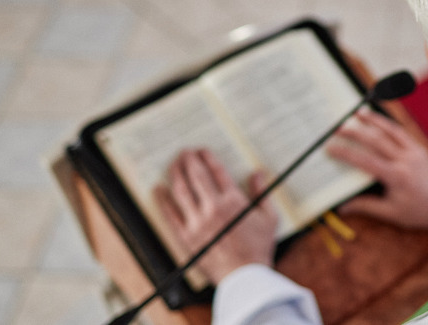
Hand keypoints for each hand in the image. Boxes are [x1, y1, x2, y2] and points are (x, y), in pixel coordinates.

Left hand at [153, 149, 277, 283]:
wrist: (244, 277)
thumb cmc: (259, 249)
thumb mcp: (269, 218)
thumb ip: (262, 193)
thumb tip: (257, 173)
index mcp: (233, 201)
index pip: (217, 171)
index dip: (208, 157)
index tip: (203, 150)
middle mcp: (213, 208)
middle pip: (196, 176)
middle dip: (189, 160)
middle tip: (185, 151)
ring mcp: (197, 222)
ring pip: (181, 191)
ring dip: (176, 173)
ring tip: (174, 164)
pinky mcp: (186, 237)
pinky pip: (170, 214)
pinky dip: (163, 200)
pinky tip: (158, 189)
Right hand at [326, 109, 427, 229]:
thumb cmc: (416, 212)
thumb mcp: (390, 213)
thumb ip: (365, 206)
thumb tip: (342, 207)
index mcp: (396, 176)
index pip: (365, 160)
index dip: (346, 153)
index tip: (330, 147)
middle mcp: (404, 160)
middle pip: (376, 141)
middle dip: (356, 132)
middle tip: (339, 127)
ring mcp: (414, 152)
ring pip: (391, 131)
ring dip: (374, 120)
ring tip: (359, 113)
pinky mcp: (419, 149)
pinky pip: (402, 133)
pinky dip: (389, 125)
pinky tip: (379, 120)